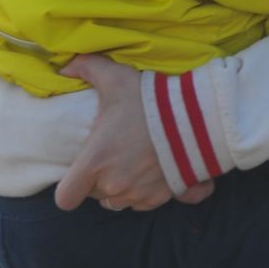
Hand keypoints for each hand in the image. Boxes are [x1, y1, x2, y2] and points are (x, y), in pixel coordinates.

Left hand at [55, 56, 212, 210]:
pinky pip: (150, 202)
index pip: (66, 198)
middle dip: (103, 180)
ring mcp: (141, 193)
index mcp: (96, 163)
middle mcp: (115, 185)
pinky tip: (162, 170)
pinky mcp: (166, 195)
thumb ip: (89, 68)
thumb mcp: (118, 79)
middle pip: (96, 196)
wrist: (201, 115)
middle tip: (117, 155)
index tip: (82, 173)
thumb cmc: (153, 100)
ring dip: (126, 187)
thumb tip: (67, 65)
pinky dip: (153, 191)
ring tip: (138, 162)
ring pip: (122, 201)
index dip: (71, 188)